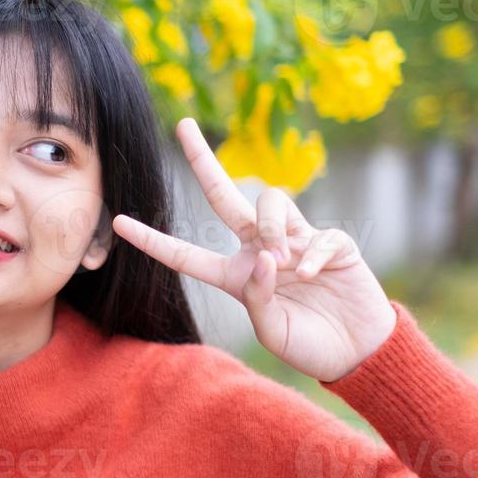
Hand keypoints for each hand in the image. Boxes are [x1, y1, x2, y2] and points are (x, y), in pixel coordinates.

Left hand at [110, 117, 395, 381]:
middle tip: (181, 125)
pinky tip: (313, 277)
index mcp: (236, 275)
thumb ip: (258, 297)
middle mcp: (261, 250)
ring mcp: (296, 241)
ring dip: (270, 225)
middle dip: (203, 160)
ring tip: (281, 258)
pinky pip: (315, 233)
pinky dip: (311, 253)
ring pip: (270, 202)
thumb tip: (263, 255)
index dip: (153, 240)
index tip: (118, 222)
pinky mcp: (331, 242)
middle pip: (224, 196)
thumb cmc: (310, 346)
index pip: (186, 254)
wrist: (359, 352)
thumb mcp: (274, 330)